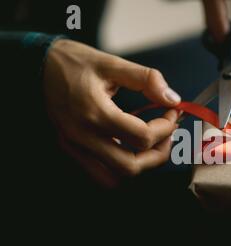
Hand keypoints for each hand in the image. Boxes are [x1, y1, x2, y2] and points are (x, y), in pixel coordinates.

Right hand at [43, 39, 181, 187]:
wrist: (36, 66)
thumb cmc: (73, 62)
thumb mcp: (112, 63)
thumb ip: (146, 79)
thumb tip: (173, 98)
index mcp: (95, 113)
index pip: (142, 137)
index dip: (166, 127)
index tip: (173, 112)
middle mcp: (83, 136)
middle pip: (131, 166)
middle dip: (158, 153)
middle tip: (168, 135)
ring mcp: (75, 147)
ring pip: (114, 178)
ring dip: (139, 165)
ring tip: (150, 145)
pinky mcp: (71, 150)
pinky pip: (99, 175)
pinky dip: (119, 168)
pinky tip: (127, 148)